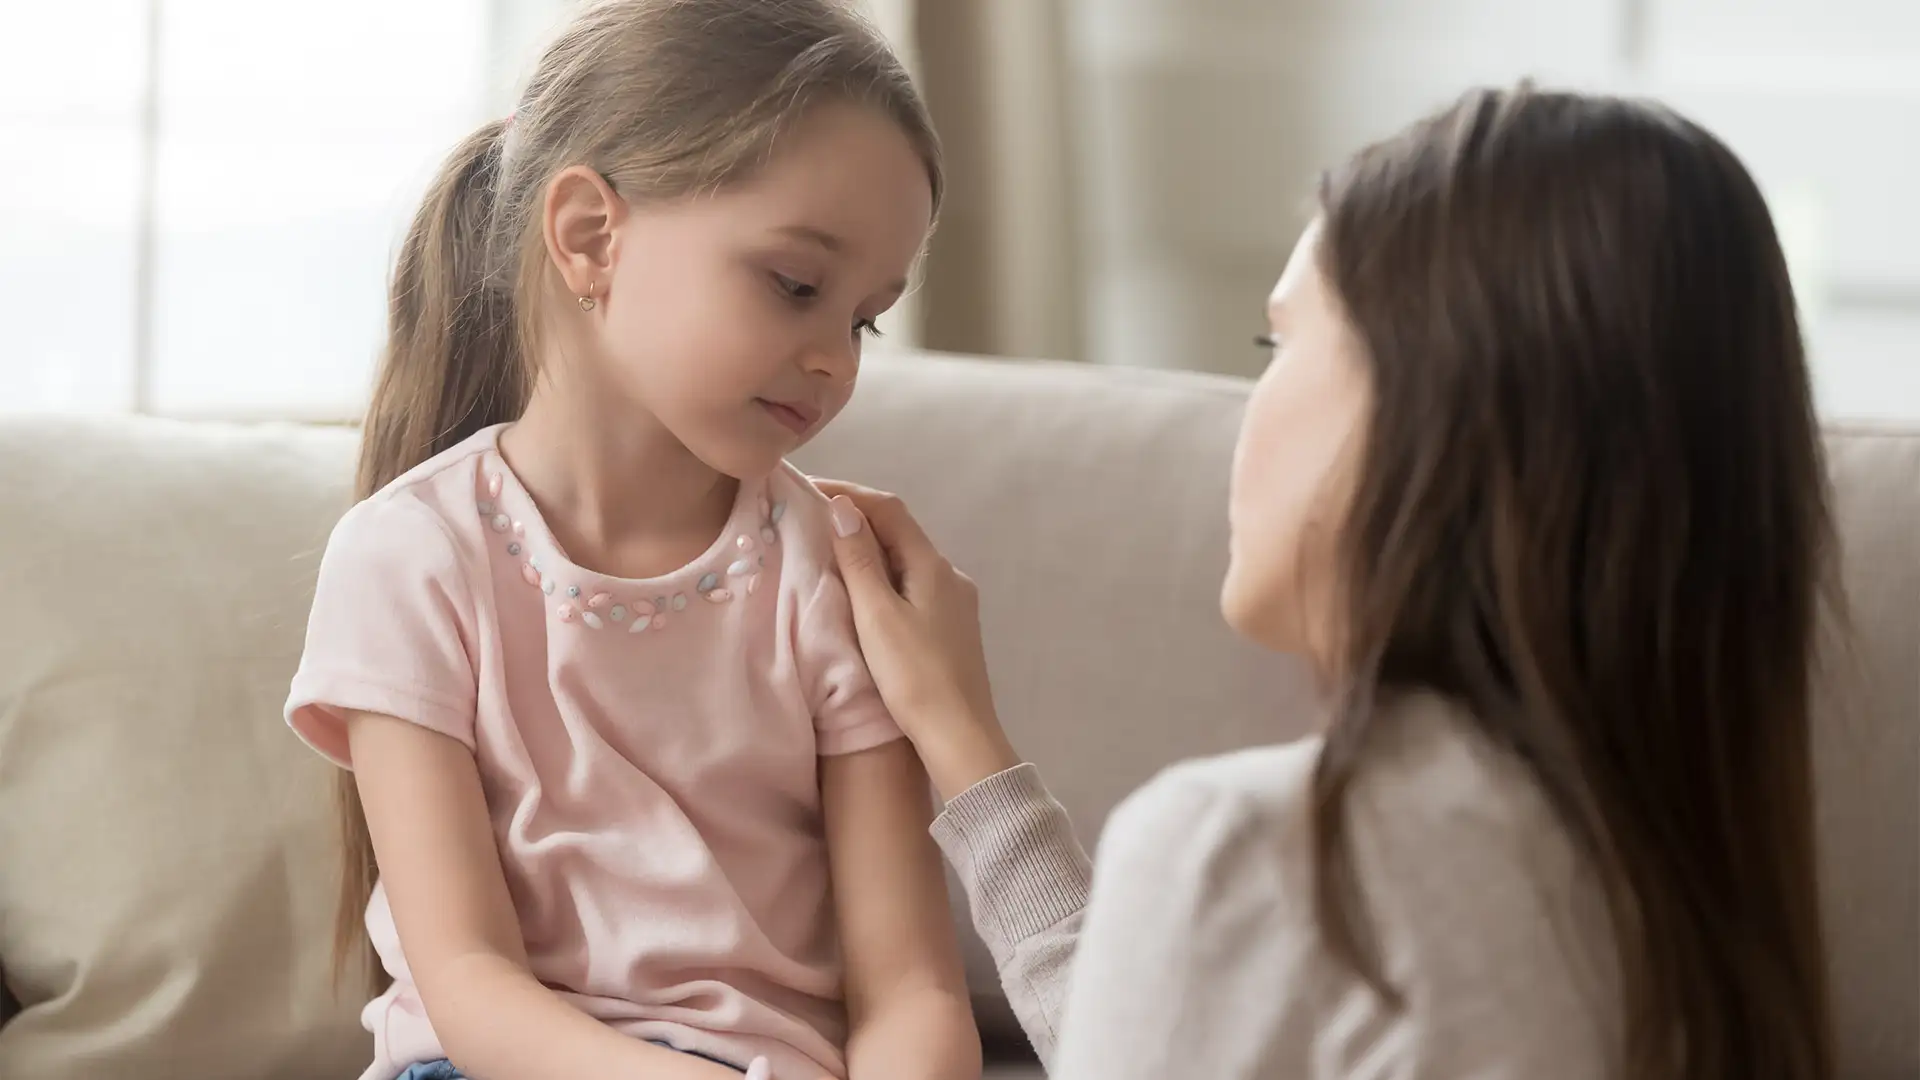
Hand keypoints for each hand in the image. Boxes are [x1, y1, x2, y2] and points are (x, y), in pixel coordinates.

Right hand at [816, 480, 1019, 801]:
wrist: (960, 736)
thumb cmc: (914, 676)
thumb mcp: (877, 615)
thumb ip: (860, 561)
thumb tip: (844, 508)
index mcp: (933, 566)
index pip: (889, 509)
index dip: (849, 493)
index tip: (808, 490)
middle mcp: (950, 576)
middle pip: (900, 532)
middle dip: (857, 519)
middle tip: (811, 519)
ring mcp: (954, 603)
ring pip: (906, 561)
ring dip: (869, 550)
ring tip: (828, 553)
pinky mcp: (951, 629)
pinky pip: (912, 586)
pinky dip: (883, 578)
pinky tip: (862, 595)